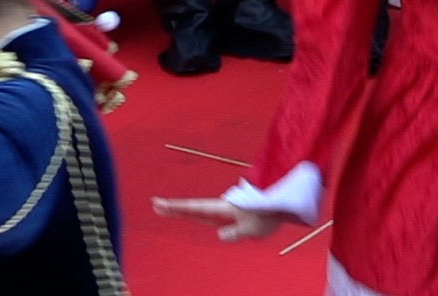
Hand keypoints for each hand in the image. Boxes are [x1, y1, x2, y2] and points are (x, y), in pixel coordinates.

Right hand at [152, 197, 286, 241]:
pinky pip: (208, 214)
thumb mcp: (251, 229)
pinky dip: (195, 213)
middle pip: (192, 208)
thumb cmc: (266, 215)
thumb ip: (235, 233)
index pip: (195, 208)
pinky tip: (189, 213)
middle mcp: (221, 207)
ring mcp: (225, 209)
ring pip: (199, 210)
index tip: (159, 203)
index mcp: (223, 209)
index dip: (177, 207)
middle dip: (174, 207)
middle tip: (155, 204)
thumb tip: (219, 235)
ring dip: (182, 209)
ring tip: (166, 208)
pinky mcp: (231, 213)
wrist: (282, 202)